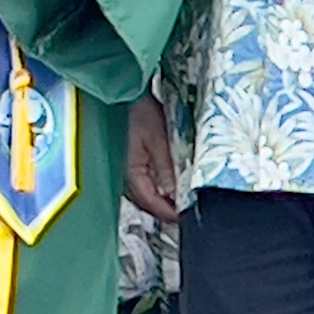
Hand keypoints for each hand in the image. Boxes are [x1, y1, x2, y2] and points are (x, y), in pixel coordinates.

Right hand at [127, 95, 181, 222]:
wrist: (129, 97)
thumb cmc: (141, 114)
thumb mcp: (158, 140)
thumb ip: (165, 168)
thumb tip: (175, 193)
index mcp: (132, 173)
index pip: (151, 202)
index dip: (169, 212)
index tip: (186, 216)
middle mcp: (126, 176)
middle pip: (147, 204)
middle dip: (166, 211)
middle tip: (187, 213)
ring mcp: (128, 171)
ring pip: (146, 196)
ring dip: (162, 203)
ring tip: (181, 203)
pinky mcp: (132, 165)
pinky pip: (144, 186)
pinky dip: (157, 191)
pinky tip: (170, 189)